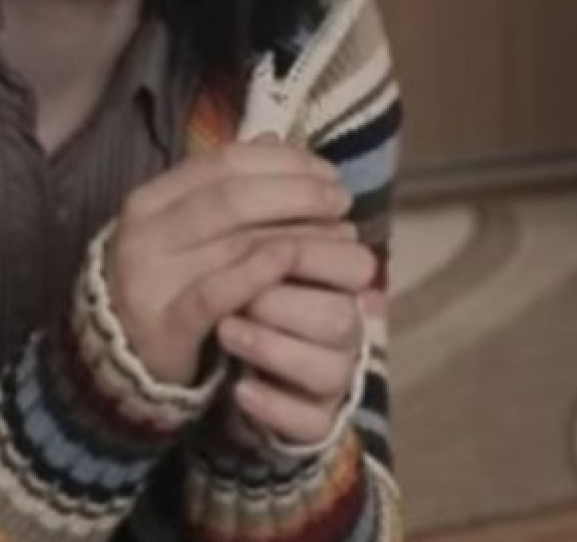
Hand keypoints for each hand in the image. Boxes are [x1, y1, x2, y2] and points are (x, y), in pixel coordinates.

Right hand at [103, 142, 352, 385]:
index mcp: (150, 199)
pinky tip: (291, 260)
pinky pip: (217, 292)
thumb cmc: (166, 279)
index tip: (327, 171)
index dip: (281, 161)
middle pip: (232, 198)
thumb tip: (275, 140)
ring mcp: (152, 278)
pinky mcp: (166, 324)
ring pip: (233, 243)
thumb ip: (223, 186)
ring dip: (297, 235)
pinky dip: (257, 272)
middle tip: (340, 200)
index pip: (222, 163)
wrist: (119, 352)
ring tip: (339, 236)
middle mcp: (146, 233)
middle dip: (296, 194)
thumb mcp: (183, 225)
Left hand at [216, 222, 375, 445]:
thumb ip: (262, 209)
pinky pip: (308, 423)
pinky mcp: (310, 422)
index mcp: (338, 282)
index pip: (351, 264)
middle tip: (233, 291)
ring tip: (226, 330)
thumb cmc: (243, 294)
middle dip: (283, 300)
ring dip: (272, 348)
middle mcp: (343, 329)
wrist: (233, 369)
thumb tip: (272, 153)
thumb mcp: (248, 251)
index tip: (254, 236)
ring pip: (328, 371)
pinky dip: (273, 406)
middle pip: (340, 317)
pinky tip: (242, 392)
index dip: (305, 248)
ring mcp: (330, 379)